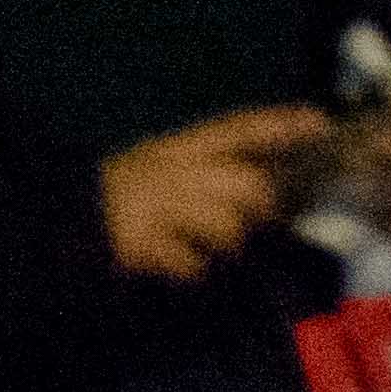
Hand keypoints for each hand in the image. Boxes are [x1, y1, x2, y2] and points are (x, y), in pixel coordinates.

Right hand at [98, 106, 322, 280]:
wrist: (71, 214)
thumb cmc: (127, 191)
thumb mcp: (164, 164)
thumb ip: (208, 170)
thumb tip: (263, 188)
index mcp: (180, 146)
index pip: (238, 128)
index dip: (279, 125)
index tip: (320, 121)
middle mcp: (175, 168)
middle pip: (246, 185)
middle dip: (259, 208)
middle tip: (250, 222)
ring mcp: (161, 204)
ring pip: (226, 226)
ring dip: (225, 244)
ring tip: (204, 245)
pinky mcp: (146, 240)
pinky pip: (192, 263)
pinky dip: (191, 269)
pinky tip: (177, 262)